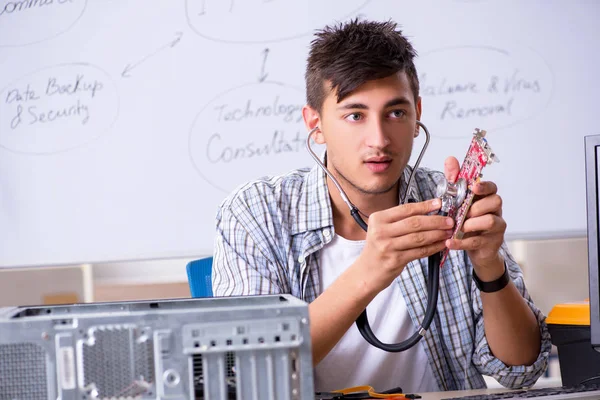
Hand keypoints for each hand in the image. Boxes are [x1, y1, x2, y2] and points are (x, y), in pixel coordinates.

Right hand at [357, 198, 453, 290]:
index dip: (425, 206)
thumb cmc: (378, 248)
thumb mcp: (382, 230)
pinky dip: (433, 247)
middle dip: (435, 221)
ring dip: (437, 234)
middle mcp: (381, 231)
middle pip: (414, 223)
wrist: (366, 272)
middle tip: (450, 220)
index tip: (439, 203)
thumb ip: (400, 221)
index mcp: (378, 219)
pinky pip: (419, 251)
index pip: (406, 209)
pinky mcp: (395, 260)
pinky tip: (441, 244)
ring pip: (419, 237)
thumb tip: (428, 212)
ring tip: (448, 232)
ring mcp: (387, 246)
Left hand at [443, 157, 506, 279]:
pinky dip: (461, 242)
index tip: (473, 187)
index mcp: (487, 198)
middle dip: (476, 207)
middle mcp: (495, 210)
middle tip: (462, 213)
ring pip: (491, 221)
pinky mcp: (491, 242)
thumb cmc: (465, 220)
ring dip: (472, 224)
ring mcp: (496, 227)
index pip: (492, 187)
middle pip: (495, 201)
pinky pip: (478, 241)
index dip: (484, 186)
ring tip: (459, 228)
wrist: (474, 248)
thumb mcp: (457, 200)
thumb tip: (450, 159)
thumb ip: (454, 181)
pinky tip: (449, 243)